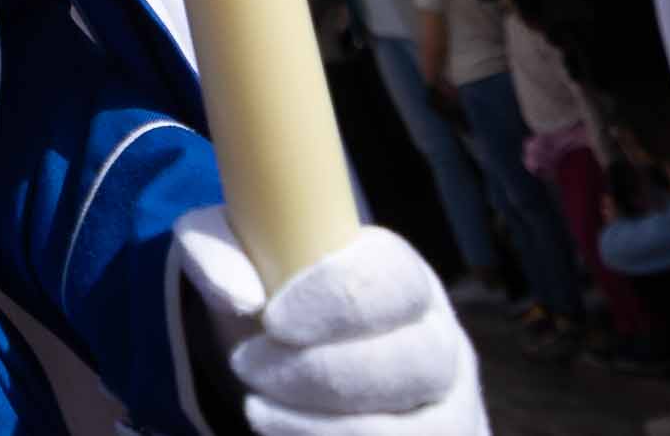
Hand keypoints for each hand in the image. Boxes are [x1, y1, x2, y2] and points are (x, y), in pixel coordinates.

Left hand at [174, 210, 484, 435]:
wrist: (289, 360)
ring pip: (420, 427)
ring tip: (258, 411)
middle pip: (414, 359)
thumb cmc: (272, 298)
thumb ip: (220, 251)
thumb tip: (241, 297)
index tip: (272, 321)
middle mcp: (439, 338)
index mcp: (401, 275)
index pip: (393, 281)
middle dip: (321, 373)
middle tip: (248, 367)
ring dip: (330, 427)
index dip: (335, 302)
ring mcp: (450, 403)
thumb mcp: (235, 257)